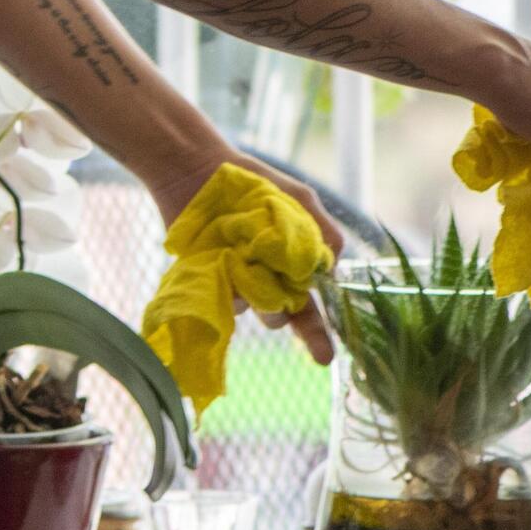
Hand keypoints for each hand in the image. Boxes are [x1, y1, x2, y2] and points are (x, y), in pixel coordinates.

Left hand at [146, 148, 340, 365]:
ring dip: (260, 290)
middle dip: (294, 320)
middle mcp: (267, 281)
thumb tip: (332, 269)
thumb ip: (324, 232)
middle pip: (285, 316)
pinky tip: (225, 254)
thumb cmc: (254, 186)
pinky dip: (232, 281)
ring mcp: (238, 283)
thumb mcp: (298, 201)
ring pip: (257, 308)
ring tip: (249, 255)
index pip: (310, 307)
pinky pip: (227, 297)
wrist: (198, 172)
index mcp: (293, 266)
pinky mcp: (209, 281)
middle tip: (295, 317)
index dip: (316, 334)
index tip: (325, 357)